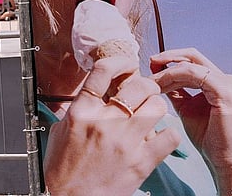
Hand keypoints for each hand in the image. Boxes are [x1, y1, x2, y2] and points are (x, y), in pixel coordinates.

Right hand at [44, 56, 179, 194]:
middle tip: (144, 92)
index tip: (127, 65)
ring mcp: (125, 142)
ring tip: (152, 113)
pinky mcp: (141, 162)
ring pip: (157, 106)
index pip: (102, 71)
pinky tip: (159, 137)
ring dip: (157, 106)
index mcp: (82, 112)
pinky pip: (170, 136)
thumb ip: (78, 110)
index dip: (119, 62)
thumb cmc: (63, 170)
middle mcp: (105, 122)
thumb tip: (92, 95)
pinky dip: (168, 134)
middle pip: (139, 86)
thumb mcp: (61, 131)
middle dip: (145, 85)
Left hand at [150, 48, 231, 193]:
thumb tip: (158, 76)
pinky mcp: (224, 91)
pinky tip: (161, 86)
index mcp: (218, 81)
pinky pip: (193, 75)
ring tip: (151, 81)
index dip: (170, 59)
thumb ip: (176, 90)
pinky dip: (174, 77)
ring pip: (189, 65)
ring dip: (166, 71)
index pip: (192, 60)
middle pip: (192, 55)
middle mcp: (225, 79)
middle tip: (149, 63)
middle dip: (167, 57)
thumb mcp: (185, 107)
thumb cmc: (206, 136)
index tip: (151, 64)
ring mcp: (227, 83)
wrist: (221, 159)